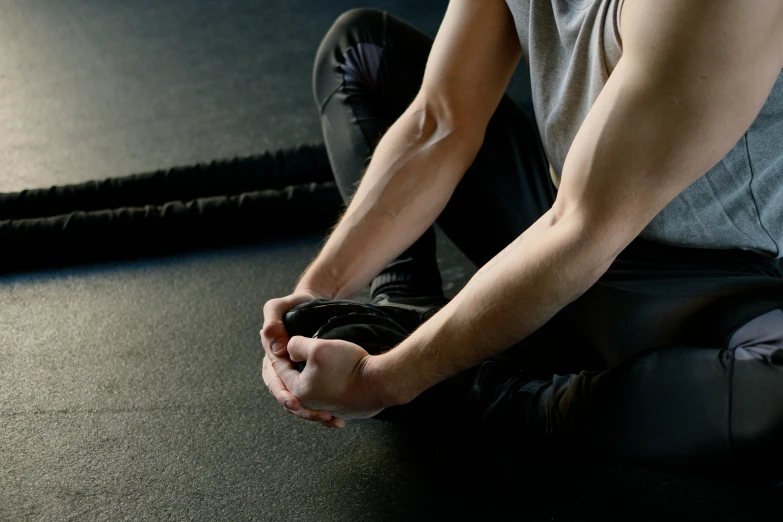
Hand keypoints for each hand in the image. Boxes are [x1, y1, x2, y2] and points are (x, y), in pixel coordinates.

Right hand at [260, 290, 344, 427]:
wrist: (316, 306)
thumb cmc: (296, 305)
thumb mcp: (278, 307)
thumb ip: (272, 323)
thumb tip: (276, 349)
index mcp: (271, 360)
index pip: (275, 382)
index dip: (283, 395)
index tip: (295, 402)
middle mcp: (282, 372)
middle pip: (290, 398)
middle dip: (304, 411)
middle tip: (320, 416)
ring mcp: (298, 378)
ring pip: (303, 403)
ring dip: (315, 414)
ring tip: (332, 419)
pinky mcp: (313, 379)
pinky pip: (316, 399)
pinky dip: (325, 409)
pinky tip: (338, 417)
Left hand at [283, 336, 385, 419]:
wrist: (379, 382)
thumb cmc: (348, 366)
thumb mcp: (318, 347)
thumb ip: (296, 345)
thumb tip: (289, 350)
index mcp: (298, 390)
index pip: (280, 368)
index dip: (279, 350)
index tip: (279, 339)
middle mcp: (310, 404)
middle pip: (291, 384)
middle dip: (287, 369)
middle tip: (286, 356)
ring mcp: (328, 409)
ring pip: (309, 393)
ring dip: (305, 382)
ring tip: (303, 371)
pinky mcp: (343, 410)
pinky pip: (326, 402)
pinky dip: (322, 394)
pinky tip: (324, 385)